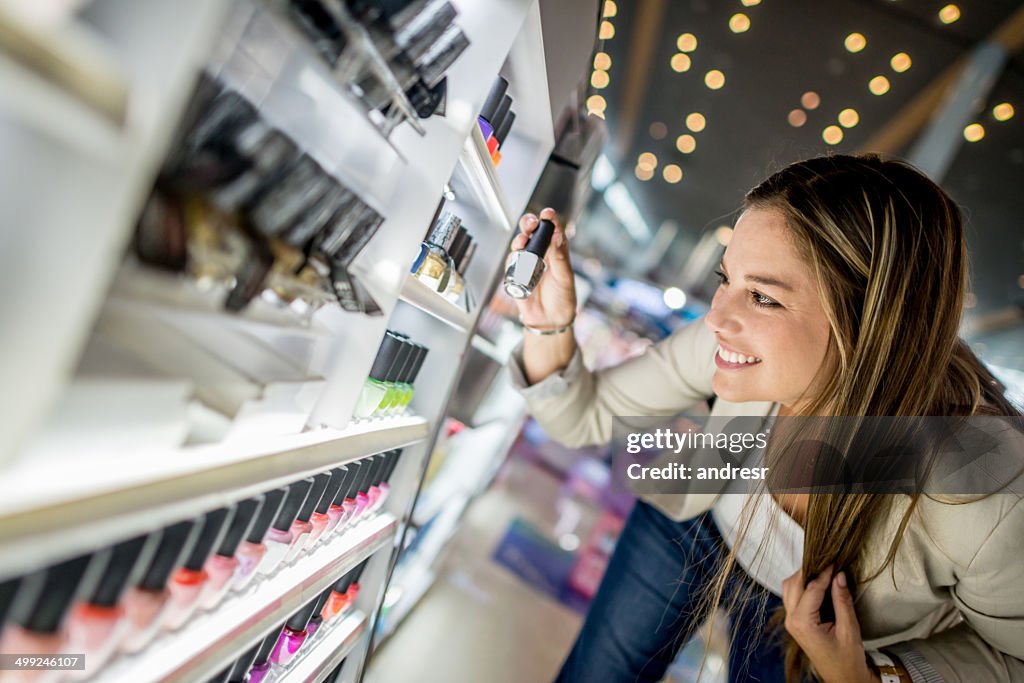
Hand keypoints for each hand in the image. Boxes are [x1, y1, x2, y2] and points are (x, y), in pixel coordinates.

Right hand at [510, 208, 575, 327]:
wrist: (551, 320)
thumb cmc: (562, 297)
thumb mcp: (565, 277)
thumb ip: (561, 257)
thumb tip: (558, 236)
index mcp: (555, 251)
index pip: (552, 231)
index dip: (549, 220)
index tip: (548, 213)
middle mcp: (540, 254)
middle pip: (531, 233)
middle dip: (529, 224)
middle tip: (531, 224)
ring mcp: (527, 264)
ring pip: (519, 245)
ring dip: (519, 240)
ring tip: (523, 241)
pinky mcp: (516, 276)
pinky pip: (511, 264)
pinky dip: (512, 259)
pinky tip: (517, 259)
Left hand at [782, 566, 879, 682]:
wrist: (843, 678)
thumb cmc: (847, 659)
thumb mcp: (849, 629)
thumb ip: (842, 601)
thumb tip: (839, 576)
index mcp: (803, 623)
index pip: (811, 588)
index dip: (824, 572)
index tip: (835, 561)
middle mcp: (792, 620)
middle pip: (794, 584)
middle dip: (810, 570)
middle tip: (829, 563)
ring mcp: (791, 621)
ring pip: (789, 588)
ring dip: (804, 577)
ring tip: (824, 571)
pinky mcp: (795, 622)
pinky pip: (793, 596)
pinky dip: (803, 586)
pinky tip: (818, 583)